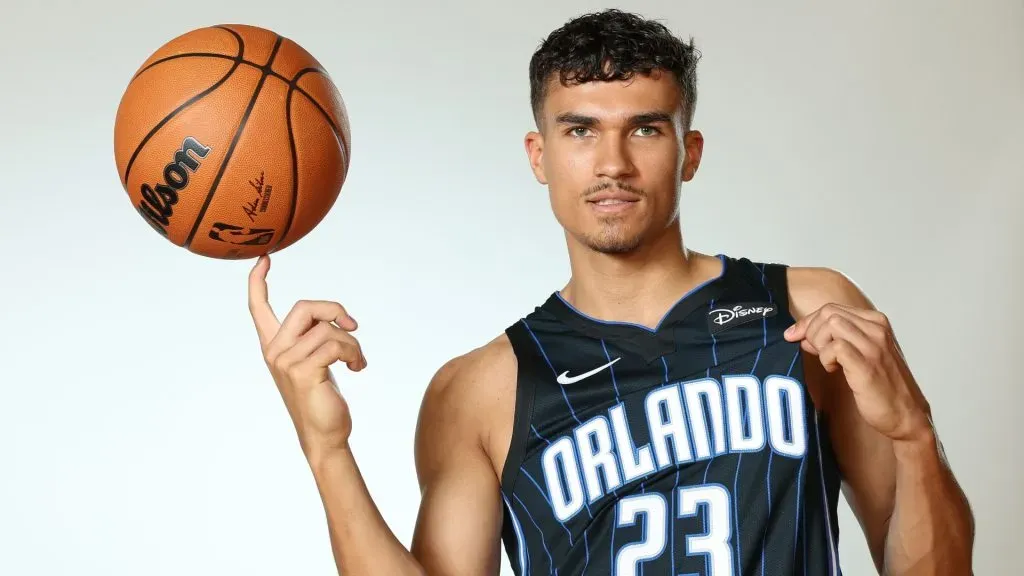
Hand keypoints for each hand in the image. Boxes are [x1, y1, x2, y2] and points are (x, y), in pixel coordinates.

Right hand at [247, 255, 366, 459]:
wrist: (324, 435)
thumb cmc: (322, 398)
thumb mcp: (316, 361)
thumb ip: (316, 336)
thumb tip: (336, 317)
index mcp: (273, 346)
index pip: (258, 308)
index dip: (258, 282)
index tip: (264, 259)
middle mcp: (274, 351)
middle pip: (304, 307)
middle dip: (335, 310)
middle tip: (353, 326)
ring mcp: (285, 361)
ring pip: (328, 329)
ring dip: (353, 343)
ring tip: (357, 361)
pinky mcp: (302, 371)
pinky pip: (336, 344)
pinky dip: (355, 353)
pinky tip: (357, 368)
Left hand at [784, 303, 931, 442]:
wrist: (905, 413)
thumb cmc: (882, 386)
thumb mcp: (859, 354)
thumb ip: (835, 339)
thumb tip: (804, 334)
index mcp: (876, 322)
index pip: (832, 308)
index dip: (808, 321)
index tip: (794, 334)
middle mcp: (877, 329)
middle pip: (828, 313)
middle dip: (810, 331)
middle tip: (813, 351)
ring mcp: (874, 345)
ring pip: (830, 324)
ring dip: (819, 343)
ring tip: (829, 361)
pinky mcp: (867, 363)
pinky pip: (835, 347)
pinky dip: (826, 358)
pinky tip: (834, 370)